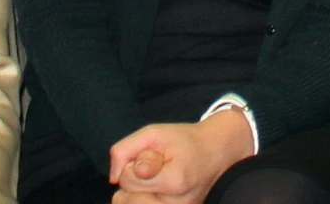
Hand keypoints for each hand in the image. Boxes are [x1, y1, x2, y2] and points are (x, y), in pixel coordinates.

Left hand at [107, 110, 253, 203]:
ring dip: (136, 195)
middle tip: (151, 170)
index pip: (130, 179)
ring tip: (153, 182)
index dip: (134, 163)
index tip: (153, 157)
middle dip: (132, 182)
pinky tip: (152, 194)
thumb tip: (114, 178)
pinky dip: (142, 201)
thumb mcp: (154, 133)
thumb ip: (126, 149)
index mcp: (176, 180)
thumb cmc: (183, 142)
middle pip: (129, 200)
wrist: (215, 153)